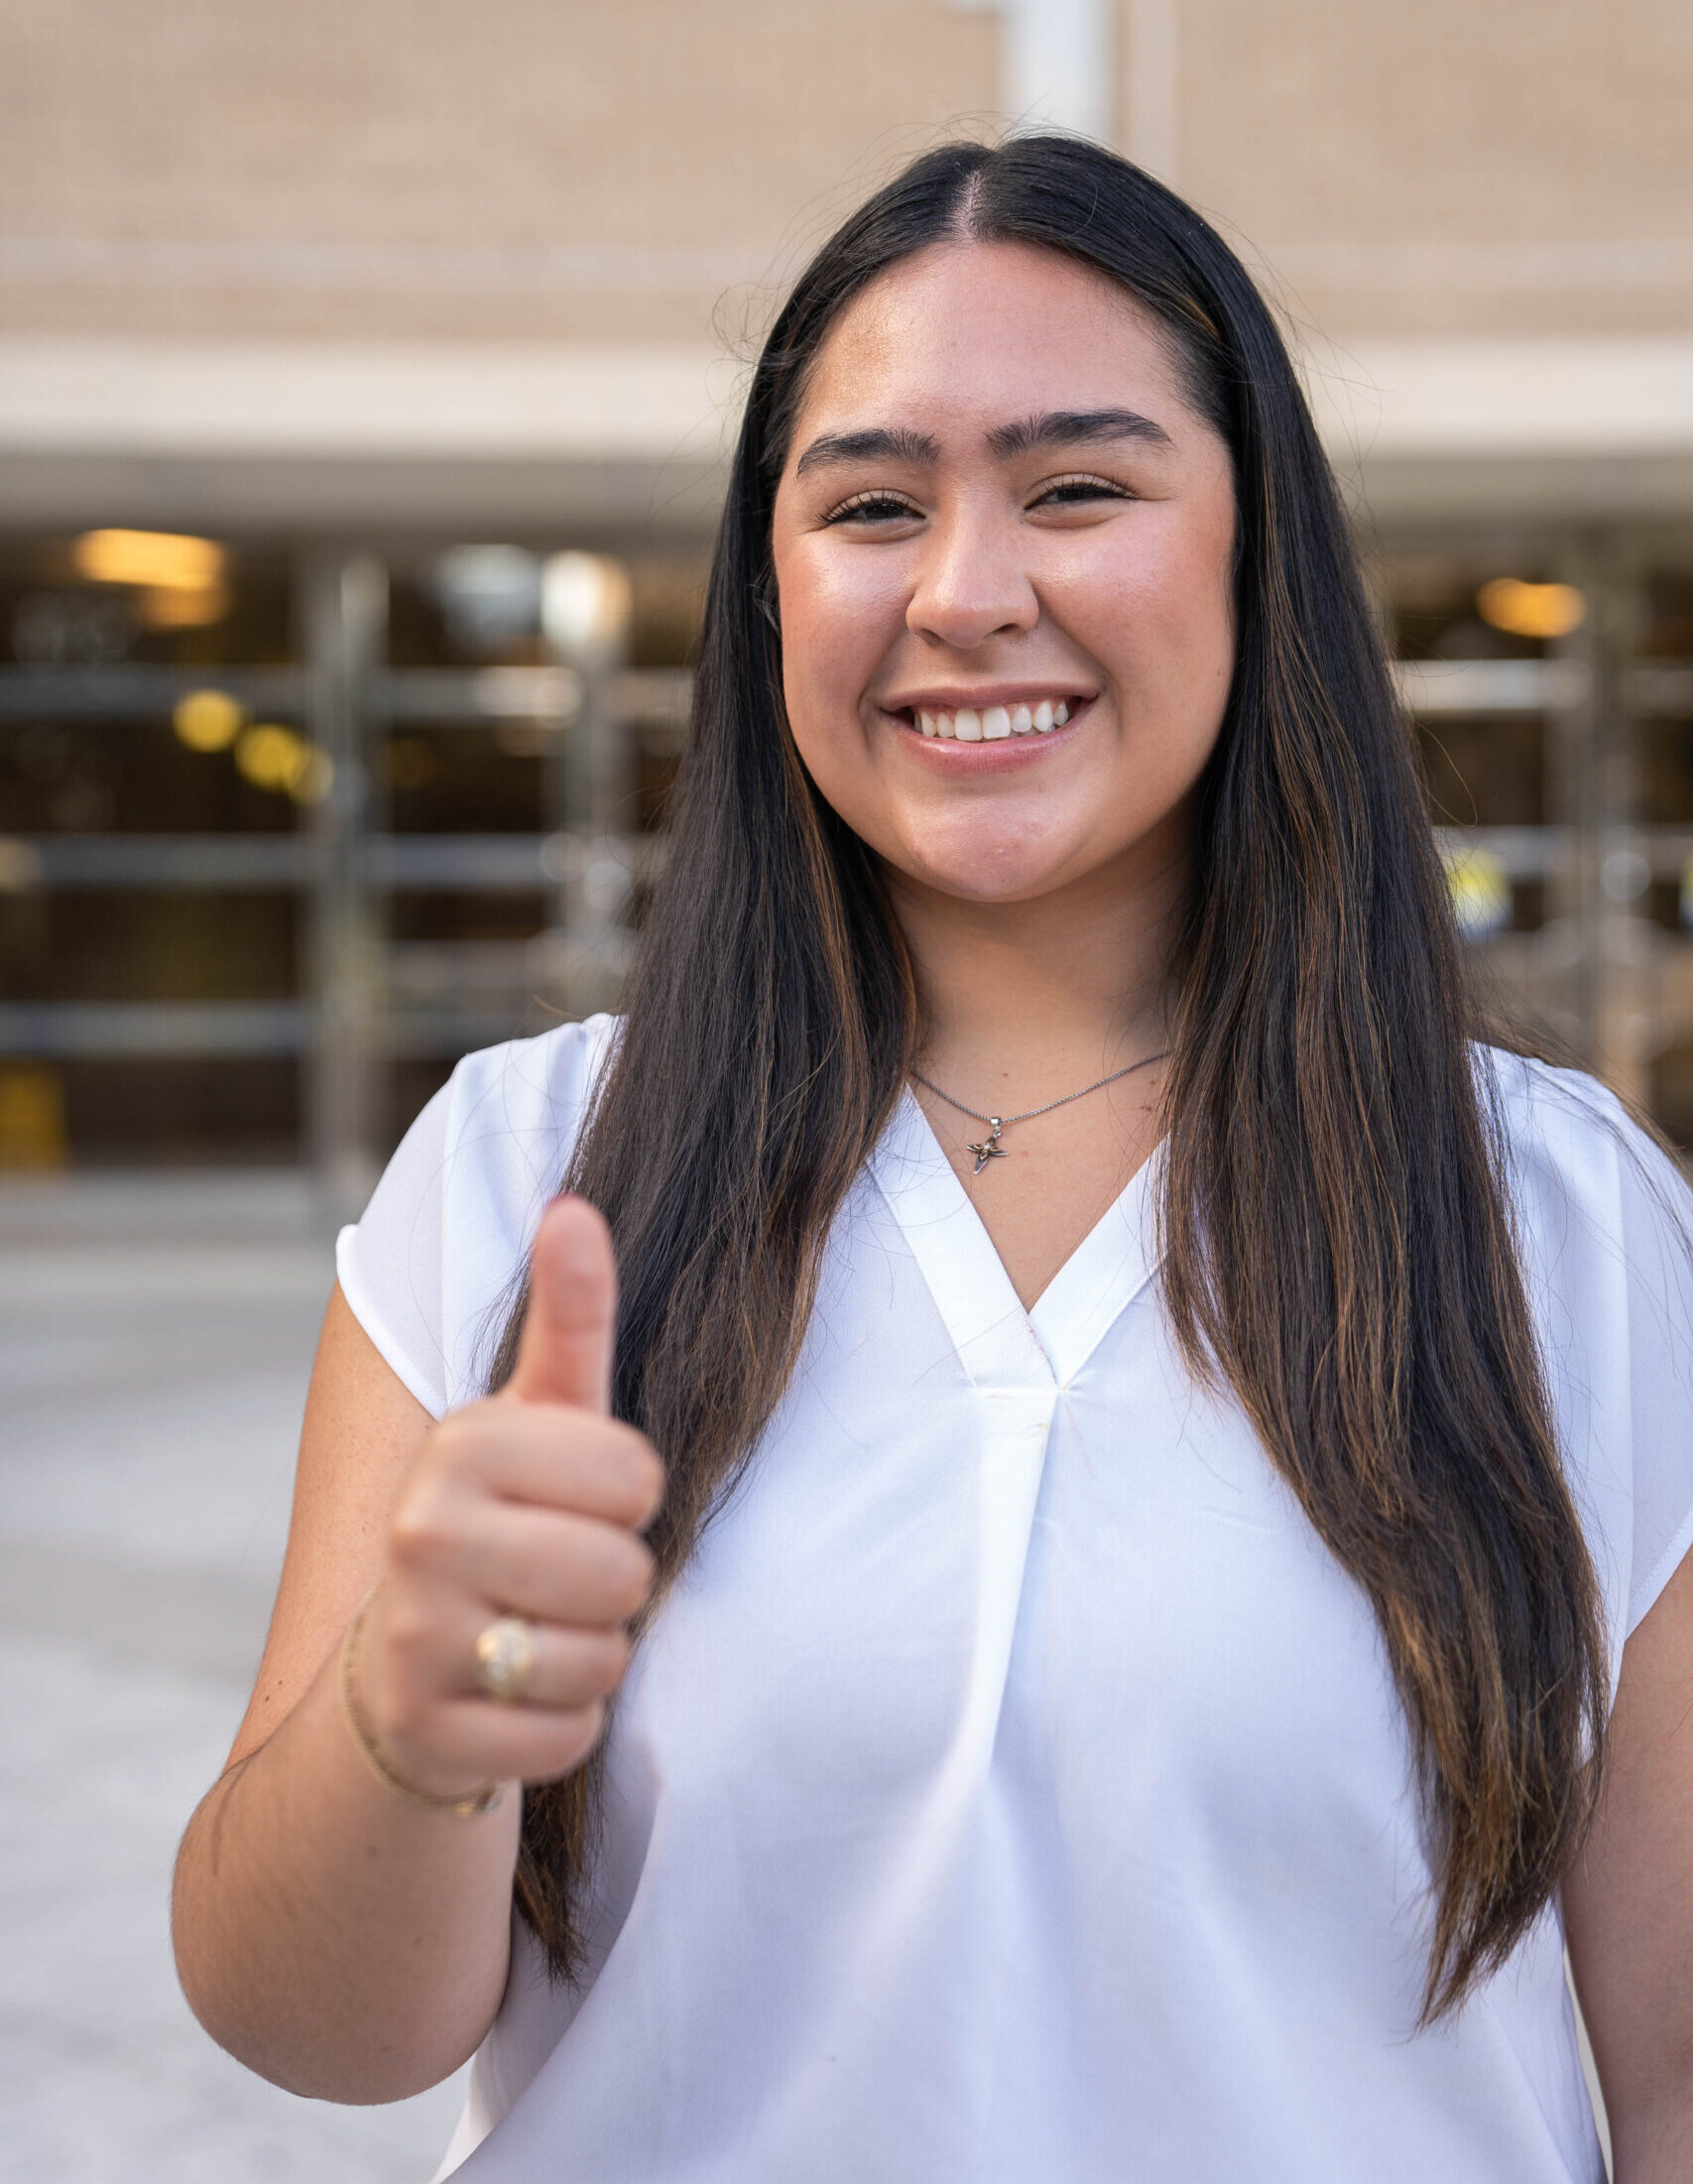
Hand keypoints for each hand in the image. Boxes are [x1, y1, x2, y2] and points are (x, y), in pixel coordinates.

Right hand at [355, 1197, 662, 1799]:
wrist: (403, 1667)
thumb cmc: (502, 1518)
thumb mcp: (540, 1414)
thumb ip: (570, 1315)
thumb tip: (574, 1204)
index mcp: (462, 1445)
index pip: (636, 1479)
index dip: (627, 1499)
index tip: (573, 1501)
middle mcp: (422, 1533)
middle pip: (624, 1574)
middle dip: (614, 1585)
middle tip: (557, 1577)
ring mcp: (416, 1638)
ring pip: (600, 1659)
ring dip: (591, 1658)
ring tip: (535, 1633)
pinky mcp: (426, 1733)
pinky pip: (566, 1737)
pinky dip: (561, 1727)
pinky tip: (513, 1697)